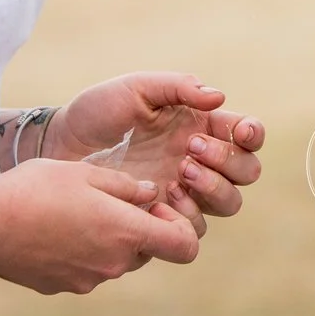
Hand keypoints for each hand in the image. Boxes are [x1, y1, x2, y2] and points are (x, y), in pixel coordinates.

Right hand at [0, 158, 198, 294]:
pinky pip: (86, 268)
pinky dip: (81, 251)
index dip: (179, 225)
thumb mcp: (87, 172)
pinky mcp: (62, 286)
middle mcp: (113, 264)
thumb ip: (126, 185)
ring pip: (115, 259)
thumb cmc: (37, 190)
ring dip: (108, 238)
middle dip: (138, 227)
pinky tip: (55, 227)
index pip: (184, 246)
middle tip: (110, 199)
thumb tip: (148, 193)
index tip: (154, 206)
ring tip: (76, 209)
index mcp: (127, 233)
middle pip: (146, 251)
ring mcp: (87, 280)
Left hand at [48, 73, 266, 234]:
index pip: (247, 133)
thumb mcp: (136, 89)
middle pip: (247, 172)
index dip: (253, 134)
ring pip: (229, 203)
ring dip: (213, 188)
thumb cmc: (98, 112)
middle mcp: (199, 159)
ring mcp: (184, 190)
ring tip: (178, 171)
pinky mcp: (164, 216)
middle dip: (229, 161)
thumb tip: (219, 97)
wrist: (62, 147)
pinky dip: (188, 214)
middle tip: (190, 150)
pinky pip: (196, 228)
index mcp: (199, 125)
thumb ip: (177, 87)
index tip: (241, 132)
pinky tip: (162, 197)